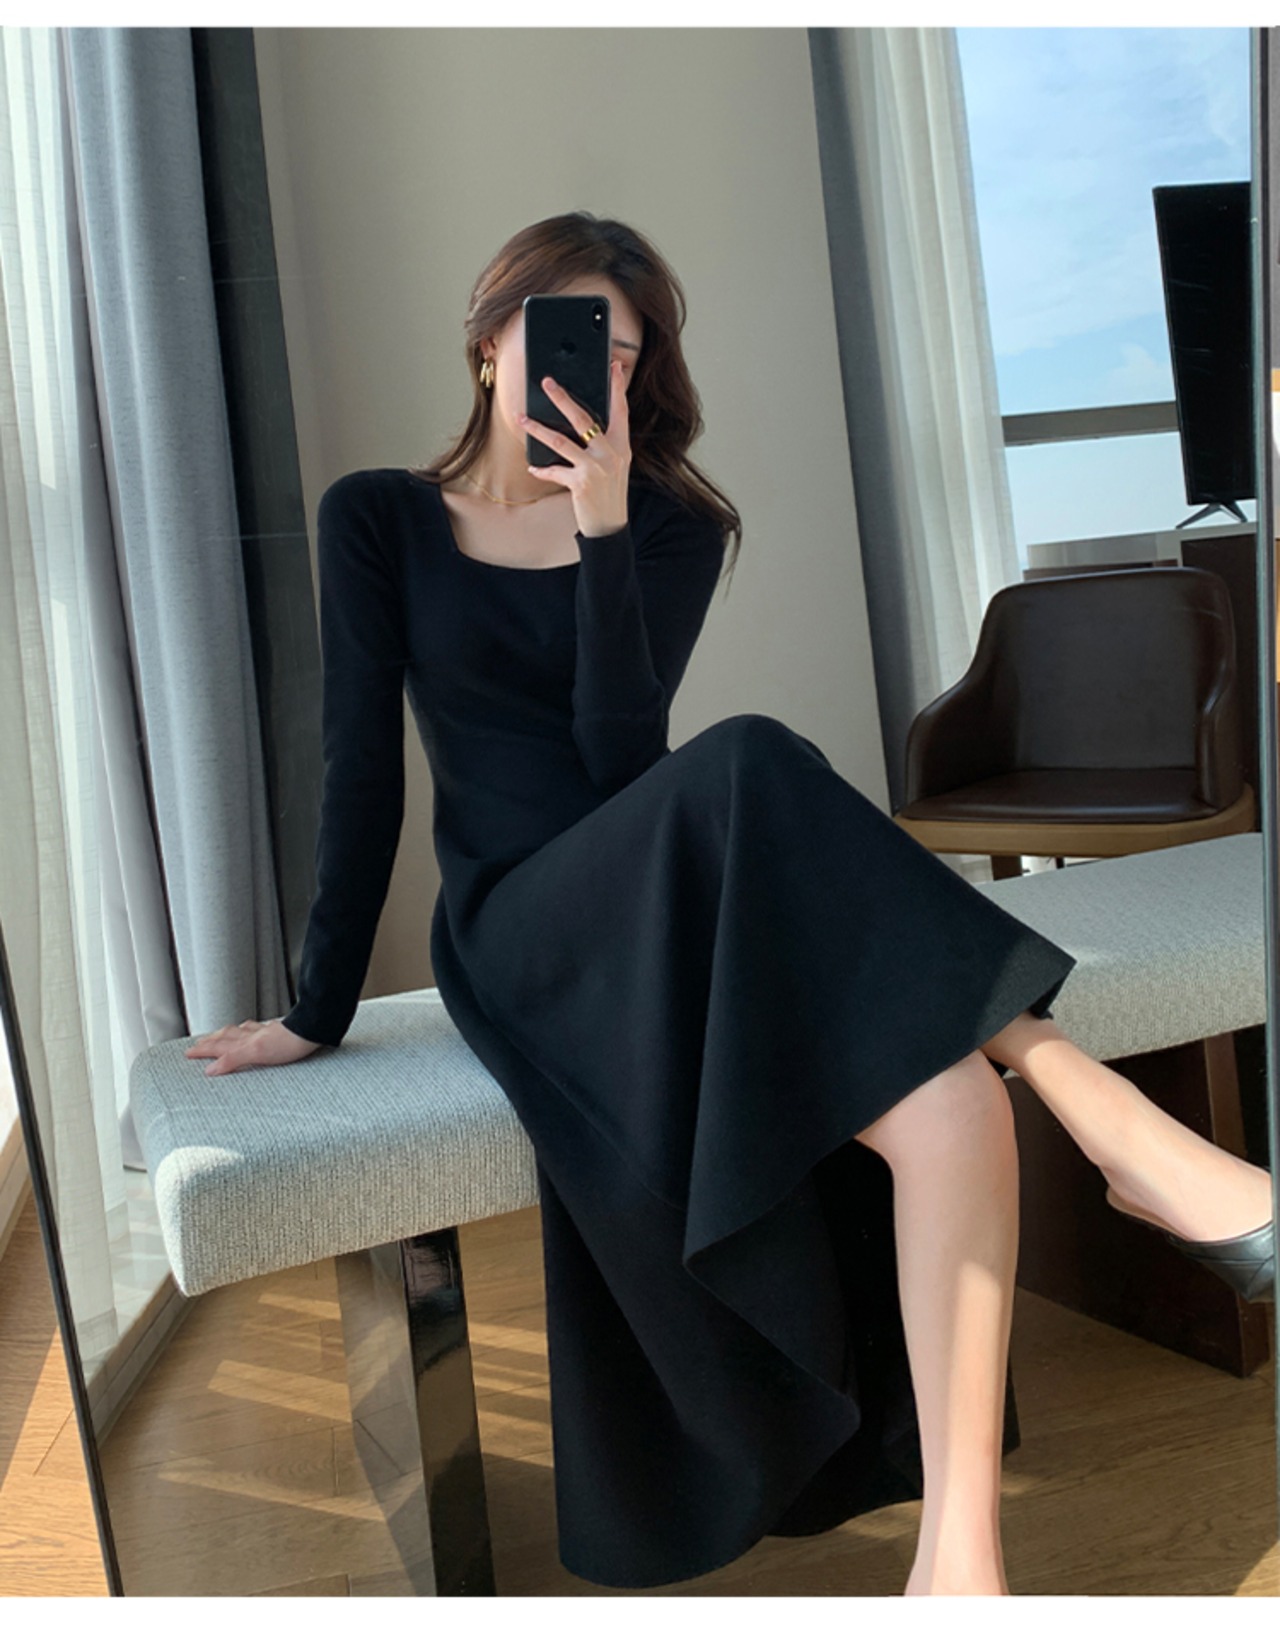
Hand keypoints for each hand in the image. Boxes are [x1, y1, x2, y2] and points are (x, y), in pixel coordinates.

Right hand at [184, 1017, 322, 1075]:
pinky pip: (255, 1029)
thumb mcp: (255, 1054)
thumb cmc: (288, 1044)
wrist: (310, 1030)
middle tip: (197, 1044)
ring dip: (225, 1034)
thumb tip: (210, 1069)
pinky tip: (250, 1029)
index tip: (188, 1053)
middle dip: (210, 1041)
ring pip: (238, 1031)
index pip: (218, 1047)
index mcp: (244, 1042)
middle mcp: (251, 1036)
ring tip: (217, 1035)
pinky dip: (246, 1029)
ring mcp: (263, 1033)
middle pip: (225, 1037)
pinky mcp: (276, 1032)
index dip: (203, 1050)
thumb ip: (232, 1060)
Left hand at [520, 359, 630, 536]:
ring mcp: (596, 468)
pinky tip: (533, 467)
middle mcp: (611, 454)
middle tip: (547, 382)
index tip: (615, 367)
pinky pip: (555, 471)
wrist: (610, 526)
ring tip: (522, 418)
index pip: (621, 410)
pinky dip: (542, 469)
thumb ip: (605, 445)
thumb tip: (583, 426)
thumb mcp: (615, 466)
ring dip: (537, 429)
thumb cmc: (609, 493)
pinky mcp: (581, 483)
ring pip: (560, 440)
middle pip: (583, 418)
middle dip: (562, 398)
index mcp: (622, 446)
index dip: (617, 388)